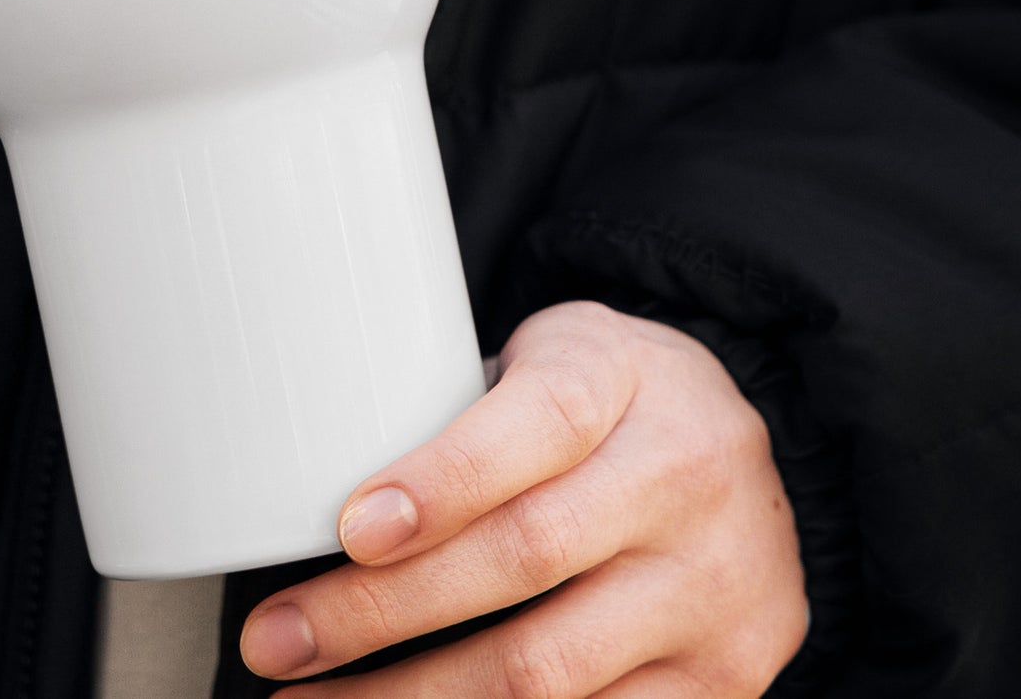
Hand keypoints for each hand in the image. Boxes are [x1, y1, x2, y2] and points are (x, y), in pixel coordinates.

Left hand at [241, 302, 806, 695]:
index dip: (442, 483)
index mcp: (622, 377)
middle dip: (381, 612)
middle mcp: (684, 479)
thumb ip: (461, 408)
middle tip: (279, 639)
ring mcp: (714, 588)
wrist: (742, 444)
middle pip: (523, 558)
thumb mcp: (546, 354)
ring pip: (549, 672)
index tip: (350, 531)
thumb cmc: (605, 394)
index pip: (535, 426)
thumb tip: (319, 487)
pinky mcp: (727, 678)